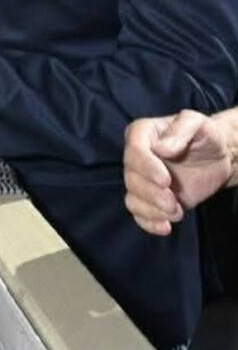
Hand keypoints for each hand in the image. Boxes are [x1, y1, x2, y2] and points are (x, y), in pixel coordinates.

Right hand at [123, 110, 232, 235]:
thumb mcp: (197, 123)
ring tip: (177, 211)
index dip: (146, 167)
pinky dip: (148, 222)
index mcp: (142, 133)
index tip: (166, 180)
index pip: (134, 150)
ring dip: (152, 209)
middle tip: (173, 201)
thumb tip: (161, 149)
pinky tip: (165, 226)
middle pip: (131, 177)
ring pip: (132, 197)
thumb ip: (180, 130)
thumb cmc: (206, 135)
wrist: (218, 156)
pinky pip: (138, 212)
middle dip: (151, 193)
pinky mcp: (151, 197)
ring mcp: (143, 178)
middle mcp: (137, 156)